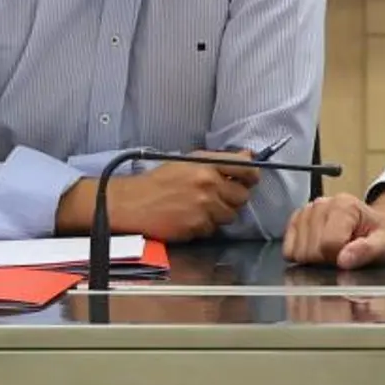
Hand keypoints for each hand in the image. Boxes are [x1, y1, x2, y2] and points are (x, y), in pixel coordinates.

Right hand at [108, 151, 258, 242]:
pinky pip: (212, 229)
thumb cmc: (159, 181)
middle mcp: (208, 184)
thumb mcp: (188, 162)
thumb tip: (249, 156)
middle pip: (242, 197)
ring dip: (219, 215)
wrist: (132, 203)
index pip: (246, 169)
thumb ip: (220, 160)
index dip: (252, 176)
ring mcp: (203, 206)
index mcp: (207, 165)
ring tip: (200, 209)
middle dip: (233, 199)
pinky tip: (189, 219)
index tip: (250, 180)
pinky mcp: (196, 226)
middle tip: (218, 198)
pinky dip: (204, 227)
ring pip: (230, 216)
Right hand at [283, 188, 384, 268]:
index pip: (328, 245)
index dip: (340, 258)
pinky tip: (318, 247)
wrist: (373, 224)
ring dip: (314, 258)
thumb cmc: (378, 234)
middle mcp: (322, 204)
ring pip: (297, 252)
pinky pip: (288, 249)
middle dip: (326, 259)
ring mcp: (306, 211)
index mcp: (344, 206)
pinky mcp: (296, 220)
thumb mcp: (384, 244)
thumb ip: (367, 251)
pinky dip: (302, 254)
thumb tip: (344, 259)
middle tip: (342, 252)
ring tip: (332, 249)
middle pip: (311, 250)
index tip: (350, 254)